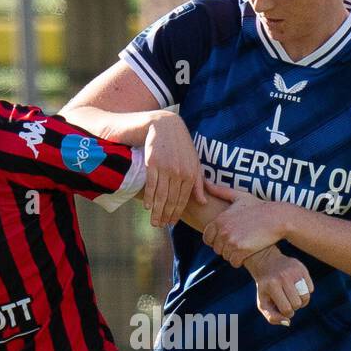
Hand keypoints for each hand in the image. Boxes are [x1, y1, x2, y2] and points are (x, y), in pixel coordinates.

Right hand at [143, 111, 206, 227]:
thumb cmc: (181, 145)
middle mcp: (180, 172)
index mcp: (191, 174)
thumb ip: (198, 182)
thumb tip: (203, 202)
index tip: (171, 223)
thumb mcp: (194, 162)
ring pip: (161, 195)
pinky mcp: (153, 163)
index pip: (183, 199)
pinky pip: (151, 185)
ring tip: (153, 221)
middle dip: (165, 215)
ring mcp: (166, 168)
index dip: (177, 213)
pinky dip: (149, 197)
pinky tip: (147, 207)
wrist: (165, 125)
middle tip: (160, 225)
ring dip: (157, 211)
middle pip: (171, 200)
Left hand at [202, 181, 288, 266]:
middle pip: (216, 249)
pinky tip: (248, 252)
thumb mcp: (239, 196)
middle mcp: (222, 230)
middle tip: (239, 241)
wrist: (277, 218)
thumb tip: (206, 183)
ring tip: (245, 245)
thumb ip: (220, 191)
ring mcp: (231, 240)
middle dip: (226, 248)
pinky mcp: (241, 250)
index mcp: (219, 219)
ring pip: (225, 256)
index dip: (216, 240)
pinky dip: (240, 261)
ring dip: (233, 254)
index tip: (228, 237)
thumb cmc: (259, 207)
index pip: (206, 238)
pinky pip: (234, 262)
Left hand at [246, 246, 313, 325]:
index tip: (282, 308)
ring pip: (306, 296)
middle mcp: (284, 277)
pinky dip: (306, 292)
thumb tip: (288, 322)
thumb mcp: (263, 302)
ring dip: (301, 301)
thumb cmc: (265, 287)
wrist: (267, 262)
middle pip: (297, 303)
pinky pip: (311, 288)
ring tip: (294, 297)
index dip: (286, 313)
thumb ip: (272, 317)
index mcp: (272, 285)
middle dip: (294, 307)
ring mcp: (294, 272)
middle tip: (287, 301)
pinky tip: (298, 289)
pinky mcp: (302, 269)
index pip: (286, 309)